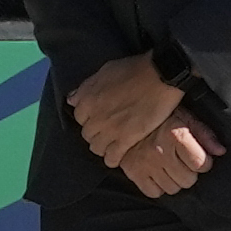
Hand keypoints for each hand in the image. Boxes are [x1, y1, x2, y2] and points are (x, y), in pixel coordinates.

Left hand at [67, 53, 181, 167]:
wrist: (157, 78)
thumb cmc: (133, 70)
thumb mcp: (103, 72)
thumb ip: (86, 88)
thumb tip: (73, 98)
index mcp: (88, 99)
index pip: (78, 116)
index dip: (87, 119)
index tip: (94, 120)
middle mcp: (95, 116)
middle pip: (87, 134)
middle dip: (93, 135)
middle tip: (103, 135)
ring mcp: (110, 130)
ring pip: (97, 147)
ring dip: (101, 148)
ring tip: (108, 147)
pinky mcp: (126, 139)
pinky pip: (113, 156)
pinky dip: (112, 159)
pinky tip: (115, 159)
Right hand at [119, 116, 220, 199]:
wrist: (123, 111)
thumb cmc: (157, 115)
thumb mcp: (183, 115)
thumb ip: (204, 133)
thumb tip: (221, 151)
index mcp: (174, 135)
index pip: (201, 164)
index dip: (202, 161)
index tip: (195, 155)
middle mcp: (159, 151)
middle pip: (188, 180)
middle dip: (188, 171)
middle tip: (180, 160)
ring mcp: (145, 163)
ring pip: (172, 188)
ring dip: (173, 180)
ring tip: (167, 166)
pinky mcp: (132, 171)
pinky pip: (153, 192)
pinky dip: (157, 186)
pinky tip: (156, 173)